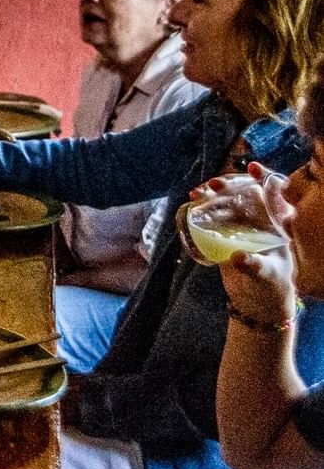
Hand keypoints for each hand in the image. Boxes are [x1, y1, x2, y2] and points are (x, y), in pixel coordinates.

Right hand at [207, 162, 298, 323]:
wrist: (257, 301)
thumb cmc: (271, 285)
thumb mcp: (266, 275)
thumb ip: (254, 266)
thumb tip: (237, 257)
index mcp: (276, 225)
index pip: (274, 194)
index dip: (265, 177)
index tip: (253, 167)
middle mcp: (260, 222)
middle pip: (245, 194)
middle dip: (230, 184)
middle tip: (212, 185)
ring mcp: (242, 228)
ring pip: (227, 203)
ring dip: (212, 194)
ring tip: (196, 193)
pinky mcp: (226, 237)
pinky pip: (214, 217)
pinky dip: (203, 208)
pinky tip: (192, 204)